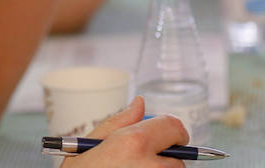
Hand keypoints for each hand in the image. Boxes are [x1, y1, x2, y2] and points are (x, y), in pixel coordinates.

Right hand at [62, 97, 188, 167]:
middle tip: (138, 165)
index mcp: (133, 143)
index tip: (165, 138)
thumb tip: (140, 103)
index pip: (174, 126)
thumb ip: (117, 122)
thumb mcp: (86, 147)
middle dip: (163, 159)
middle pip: (177, 159)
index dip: (170, 130)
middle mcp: (151, 166)